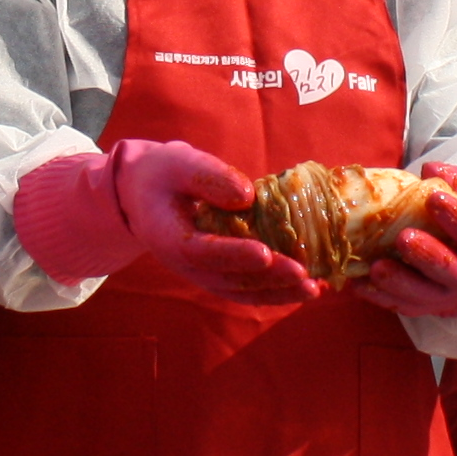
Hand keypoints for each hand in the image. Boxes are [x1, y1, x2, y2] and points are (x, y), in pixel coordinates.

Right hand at [16, 139, 321, 304]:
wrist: (142, 194)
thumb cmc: (162, 173)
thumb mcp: (179, 162)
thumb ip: (209, 176)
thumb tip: (248, 196)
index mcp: (169, 237)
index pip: (203, 251)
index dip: (234, 254)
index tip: (265, 252)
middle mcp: (184, 265)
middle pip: (228, 280)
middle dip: (269, 279)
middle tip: (304, 275)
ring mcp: (200, 274)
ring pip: (240, 292)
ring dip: (278, 293)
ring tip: (313, 289)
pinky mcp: (216, 274)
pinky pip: (246, 290)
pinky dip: (275, 291)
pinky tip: (304, 288)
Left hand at [359, 162, 456, 316]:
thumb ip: (456, 181)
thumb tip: (430, 168)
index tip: (434, 198)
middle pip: (450, 270)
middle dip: (426, 254)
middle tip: (403, 237)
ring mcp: (445, 296)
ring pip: (423, 294)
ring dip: (399, 282)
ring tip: (377, 267)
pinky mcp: (421, 306)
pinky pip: (400, 305)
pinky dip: (378, 297)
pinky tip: (359, 284)